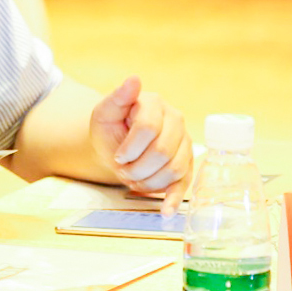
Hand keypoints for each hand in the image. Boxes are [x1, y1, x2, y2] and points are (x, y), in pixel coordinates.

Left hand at [89, 77, 192, 213]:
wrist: (116, 147)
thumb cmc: (110, 129)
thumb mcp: (104, 113)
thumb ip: (117, 97)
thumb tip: (134, 79)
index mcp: (155, 103)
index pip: (149, 127)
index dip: (131, 147)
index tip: (118, 155)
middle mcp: (175, 120)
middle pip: (162, 152)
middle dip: (138, 167)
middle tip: (123, 170)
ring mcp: (184, 142)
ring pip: (173, 169)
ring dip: (147, 181)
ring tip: (133, 178)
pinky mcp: (186, 164)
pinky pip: (184, 183)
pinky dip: (174, 198)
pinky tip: (166, 211)